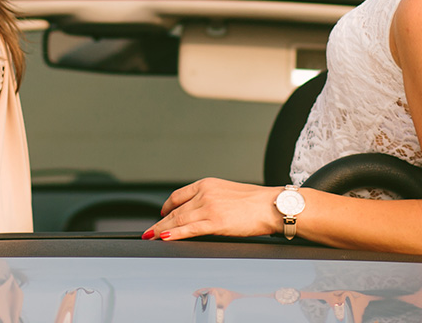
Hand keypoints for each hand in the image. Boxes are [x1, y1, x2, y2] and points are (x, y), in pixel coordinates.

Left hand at [144, 179, 283, 240]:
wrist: (272, 206)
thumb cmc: (256, 202)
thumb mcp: (228, 192)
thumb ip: (211, 198)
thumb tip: (199, 211)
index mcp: (208, 184)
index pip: (179, 195)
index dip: (166, 207)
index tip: (161, 214)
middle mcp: (205, 193)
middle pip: (175, 210)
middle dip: (159, 223)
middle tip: (149, 232)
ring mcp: (209, 207)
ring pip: (178, 220)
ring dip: (161, 230)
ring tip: (151, 238)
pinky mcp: (216, 222)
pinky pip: (189, 229)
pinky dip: (174, 234)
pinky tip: (165, 238)